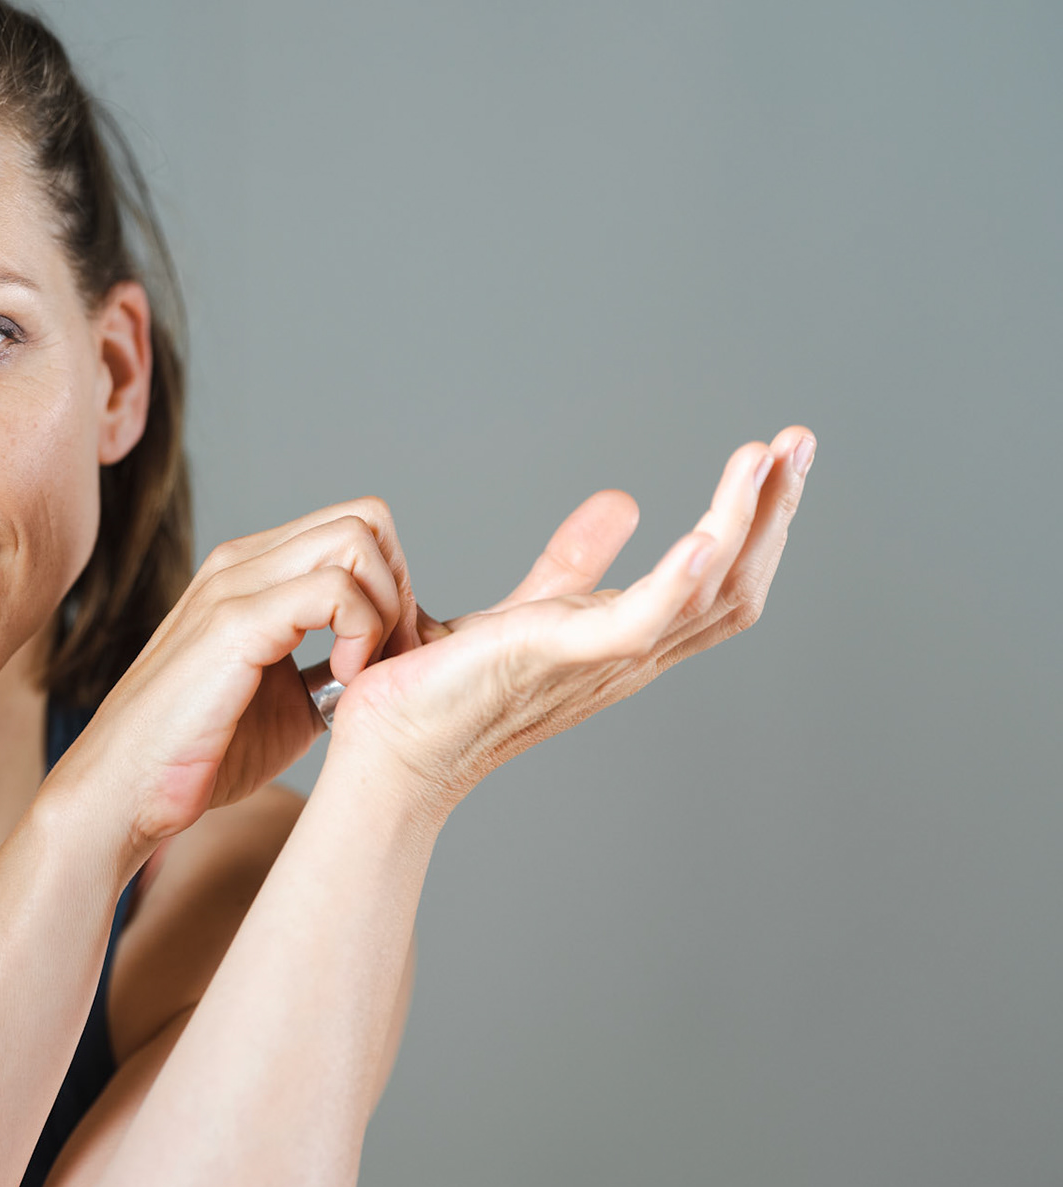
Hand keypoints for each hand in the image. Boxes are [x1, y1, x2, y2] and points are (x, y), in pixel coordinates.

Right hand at [46, 499, 420, 851]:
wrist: (123, 791)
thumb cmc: (198, 755)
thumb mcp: (288, 700)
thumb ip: (334, 667)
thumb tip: (391, 666)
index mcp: (252, 573)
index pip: (356, 529)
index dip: (393, 587)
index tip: (390, 657)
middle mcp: (242, 563)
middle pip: (367, 518)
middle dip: (400, 589)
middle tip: (389, 661)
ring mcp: (234, 585)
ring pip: (358, 538)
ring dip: (387, 609)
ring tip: (366, 674)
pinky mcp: (234, 624)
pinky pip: (335, 590)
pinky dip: (363, 634)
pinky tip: (344, 685)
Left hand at [334, 426, 816, 810]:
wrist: (387, 745)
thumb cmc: (446, 686)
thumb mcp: (527, 608)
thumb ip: (573, 563)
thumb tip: (621, 501)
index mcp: (625, 640)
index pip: (719, 578)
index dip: (755, 521)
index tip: (775, 455)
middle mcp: (629, 656)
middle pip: (734, 583)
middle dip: (773, 511)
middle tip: (799, 441)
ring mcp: (602, 661)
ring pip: (709, 594)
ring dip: (746, 525)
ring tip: (766, 459)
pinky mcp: (561, 658)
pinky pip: (643, 621)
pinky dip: (681, 579)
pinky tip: (707, 534)